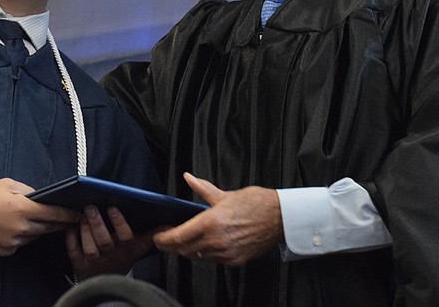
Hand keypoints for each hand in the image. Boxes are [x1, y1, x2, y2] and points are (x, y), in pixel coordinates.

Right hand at [0, 178, 79, 255]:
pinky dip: (22, 235)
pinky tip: (13, 226)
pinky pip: (21, 243)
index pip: (54, 213)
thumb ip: (28, 191)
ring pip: (34, 235)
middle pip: (48, 227)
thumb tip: (42, 197)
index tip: (78, 214)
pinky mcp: (5, 251)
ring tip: (36, 218)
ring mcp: (13, 242)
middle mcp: (21, 227)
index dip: (68, 214)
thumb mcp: (6, 184)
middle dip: (59, 223)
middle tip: (69, 219)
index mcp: (22, 208)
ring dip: (38, 228)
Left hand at [66, 206, 155, 279]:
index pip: (125, 237)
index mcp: (126, 249)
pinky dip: (72, 239)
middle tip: (91, 208)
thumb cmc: (122, 257)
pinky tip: (72, 227)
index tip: (113, 208)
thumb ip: (151, 235)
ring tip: (82, 215)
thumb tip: (168, 225)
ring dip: (85, 230)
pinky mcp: (79, 263)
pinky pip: (74, 251)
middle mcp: (111, 256)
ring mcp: (94, 261)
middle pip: (104, 242)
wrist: (107, 279)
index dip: (119, 223)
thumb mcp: (139, 247)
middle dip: (97, 224)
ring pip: (89, 247)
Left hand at [152, 172, 282, 266]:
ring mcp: (227, 253)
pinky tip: (204, 243)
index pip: (178, 237)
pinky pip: (212, 260)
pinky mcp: (236, 260)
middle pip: (184, 250)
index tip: (157, 235)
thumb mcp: (225, 195)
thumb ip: (202, 188)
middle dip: (172, 245)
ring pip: (197, 256)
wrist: (280, 217)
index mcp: (212, 222)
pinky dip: (204, 253)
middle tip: (166, 237)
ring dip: (187, 249)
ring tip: (184, 238)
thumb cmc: (256, 203)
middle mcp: (217, 241)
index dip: (163, 239)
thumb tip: (188, 178)